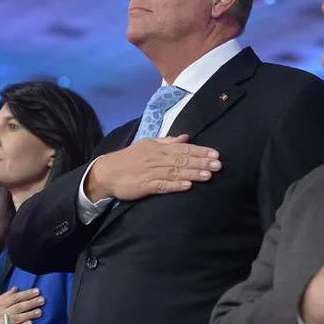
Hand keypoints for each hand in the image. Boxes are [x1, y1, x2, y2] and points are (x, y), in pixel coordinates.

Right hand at [0, 287, 44, 323]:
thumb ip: (5, 296)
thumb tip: (16, 288)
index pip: (15, 297)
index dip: (26, 294)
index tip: (37, 291)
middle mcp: (0, 313)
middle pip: (18, 307)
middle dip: (31, 303)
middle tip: (42, 300)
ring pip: (17, 318)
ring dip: (29, 314)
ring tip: (39, 311)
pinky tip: (30, 323)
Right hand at [85, 134, 221, 201]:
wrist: (106, 172)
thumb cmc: (129, 158)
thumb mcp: (148, 144)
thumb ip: (168, 141)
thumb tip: (187, 137)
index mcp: (158, 147)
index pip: (183, 148)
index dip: (200, 151)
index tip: (215, 153)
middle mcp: (156, 158)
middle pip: (182, 159)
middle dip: (201, 162)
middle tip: (218, 165)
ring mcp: (151, 172)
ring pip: (175, 172)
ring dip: (192, 173)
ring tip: (208, 175)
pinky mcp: (145, 186)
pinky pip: (162, 185)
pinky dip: (175, 185)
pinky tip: (188, 186)